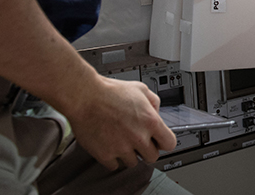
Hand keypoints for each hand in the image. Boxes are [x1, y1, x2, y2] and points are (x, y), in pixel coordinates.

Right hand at [62, 76, 176, 169]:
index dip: (164, 142)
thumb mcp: (140, 89)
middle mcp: (138, 137)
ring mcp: (122, 148)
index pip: (169, 144)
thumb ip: (153, 102)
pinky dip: (112, 158)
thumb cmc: (110, 91)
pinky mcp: (105, 155)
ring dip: (129, 154)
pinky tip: (110, 146)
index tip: (158, 140)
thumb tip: (156, 112)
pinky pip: (114, 165)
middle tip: (137, 141)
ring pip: (133, 163)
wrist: (84, 96)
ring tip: (121, 141)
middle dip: (147, 150)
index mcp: (151, 121)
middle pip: (152, 157)